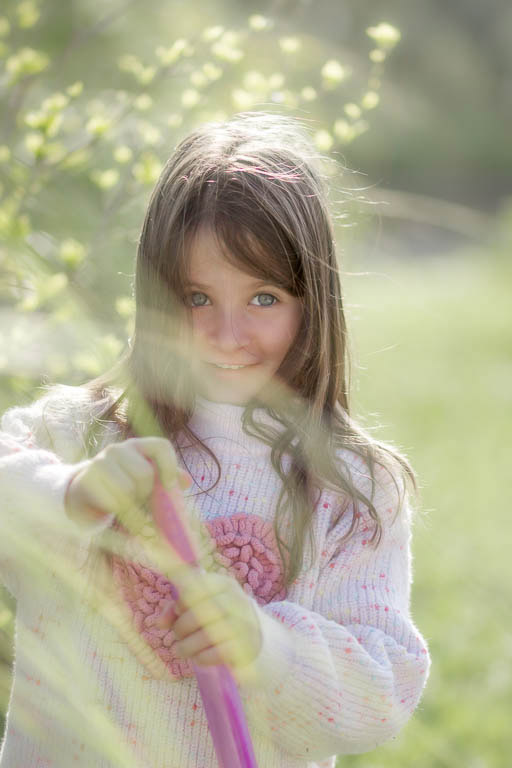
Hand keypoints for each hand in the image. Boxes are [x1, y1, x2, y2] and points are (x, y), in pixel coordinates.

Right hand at [65, 436, 191, 529]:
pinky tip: (116, 514)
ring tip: (129, 508)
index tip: (170, 487)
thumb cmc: (121, 487)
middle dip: (146, 493)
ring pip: (128, 489)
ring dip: (133, 507)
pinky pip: (112, 500)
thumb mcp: (145, 482)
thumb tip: (186, 482)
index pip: (161, 446)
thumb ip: (166, 480)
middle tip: (141, 501)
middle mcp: (118, 449)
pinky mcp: (88, 479)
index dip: (170, 466)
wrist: (83, 495)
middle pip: (145, 473)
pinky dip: (120, 514)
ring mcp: (100, 461)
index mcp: (138, 446)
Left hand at [158, 569, 262, 668]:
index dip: (181, 601)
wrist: (258, 639)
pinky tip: (198, 658)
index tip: (178, 611)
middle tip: (177, 636)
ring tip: (180, 650)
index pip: (197, 587)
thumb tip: (159, 623)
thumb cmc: (222, 619)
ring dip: (186, 646)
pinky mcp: (246, 648)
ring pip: (205, 635)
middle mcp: (237, 601)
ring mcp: (244, 625)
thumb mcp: (205, 605)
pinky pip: (215, 653)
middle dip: (180, 627)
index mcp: (225, 585)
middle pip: (198, 613)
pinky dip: (201, 657)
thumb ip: (179, 608)